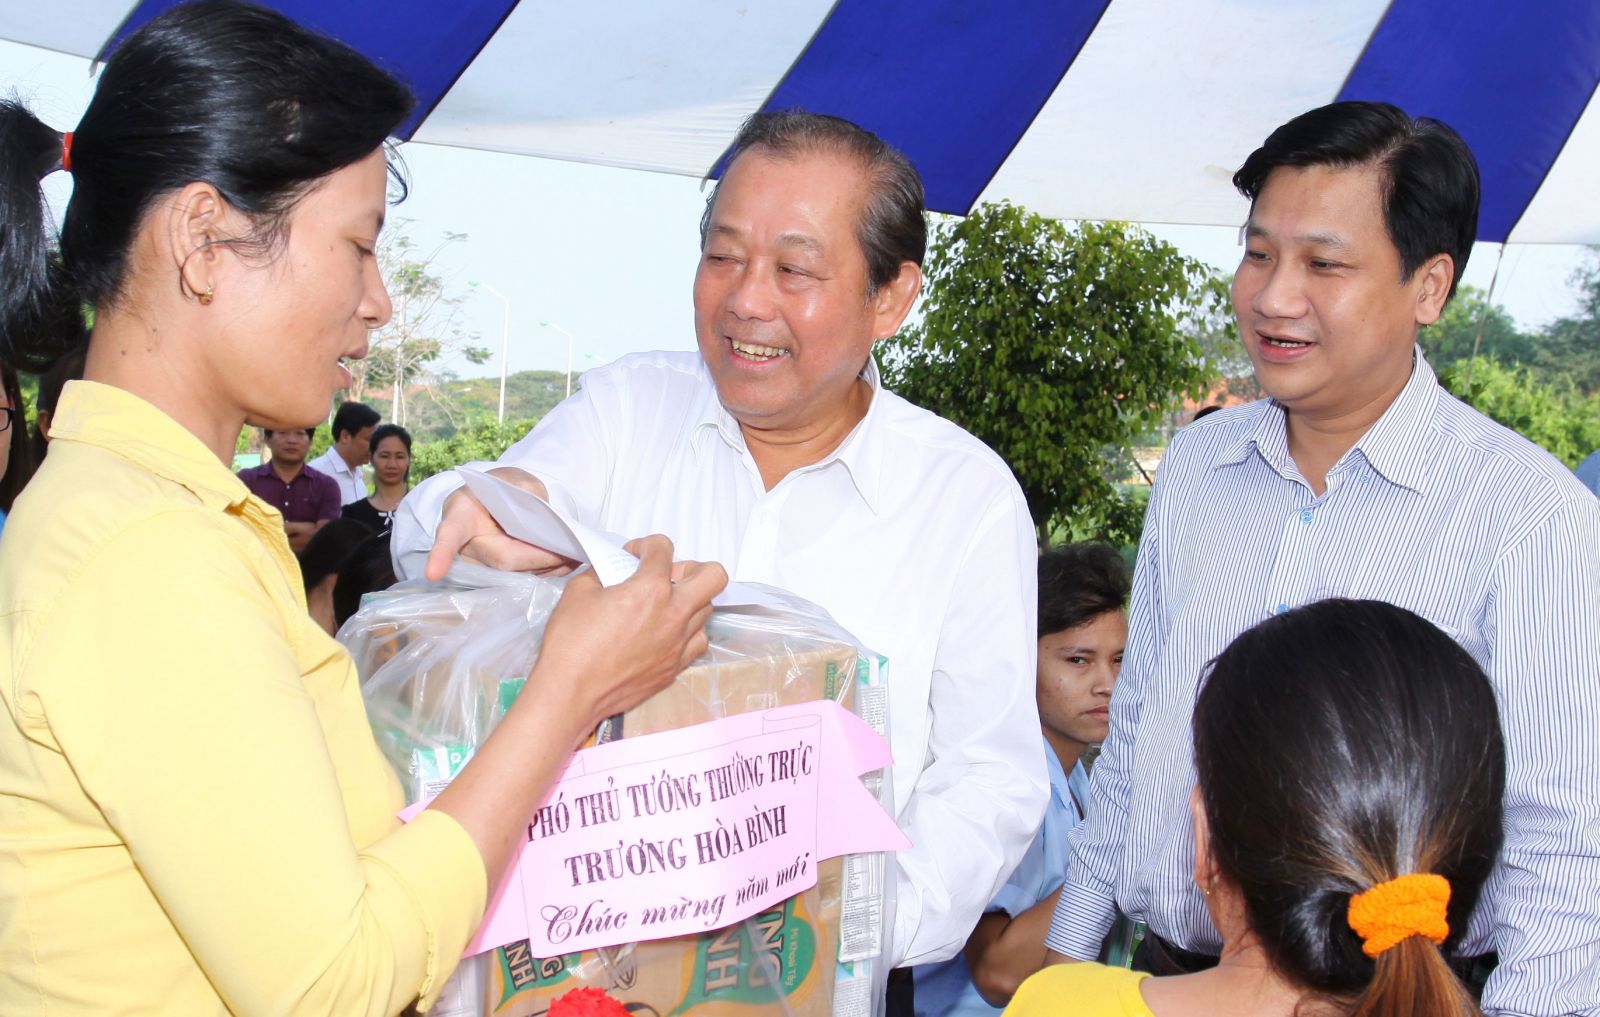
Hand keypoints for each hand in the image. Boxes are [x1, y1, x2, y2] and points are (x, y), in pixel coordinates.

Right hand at [424, 468, 576, 580]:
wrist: (498, 500)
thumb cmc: (503, 487)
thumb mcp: (515, 480)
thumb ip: (528, 496)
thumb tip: (545, 523)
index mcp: (461, 511)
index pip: (450, 534)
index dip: (441, 554)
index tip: (433, 573)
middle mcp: (465, 543)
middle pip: (501, 560)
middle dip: (537, 559)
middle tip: (570, 553)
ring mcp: (479, 563)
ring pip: (514, 574)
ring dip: (546, 568)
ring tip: (574, 557)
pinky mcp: (496, 574)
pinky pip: (521, 578)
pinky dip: (545, 571)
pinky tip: (566, 562)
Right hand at [528, 535, 726, 736]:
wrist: (571, 692)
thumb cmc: (570, 642)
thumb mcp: (578, 591)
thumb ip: (601, 572)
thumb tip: (611, 570)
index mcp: (650, 589)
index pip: (664, 548)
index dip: (646, 545)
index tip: (634, 555)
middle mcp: (674, 614)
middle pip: (713, 576)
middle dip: (692, 567)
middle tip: (667, 575)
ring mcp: (679, 643)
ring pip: (707, 609)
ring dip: (689, 600)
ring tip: (664, 605)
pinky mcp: (676, 667)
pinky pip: (698, 641)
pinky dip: (687, 631)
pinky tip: (666, 632)